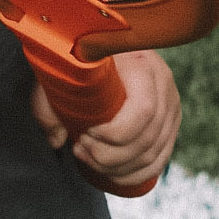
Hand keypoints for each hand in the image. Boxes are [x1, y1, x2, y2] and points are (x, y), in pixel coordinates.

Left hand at [32, 47, 181, 187]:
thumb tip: (56, 140)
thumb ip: (47, 103)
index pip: (143, 111)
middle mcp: (163, 84)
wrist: (100, 44)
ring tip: (88, 157)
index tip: (85, 133)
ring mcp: (170, 106)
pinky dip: (134, 175)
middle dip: (109, 156)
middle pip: (146, 139)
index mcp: (141, 64)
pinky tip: (109, 172)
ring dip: (117, 168)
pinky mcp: (169, 124)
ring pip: (152, 155)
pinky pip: (158, 161)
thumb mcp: (58, 70)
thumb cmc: (78, 58)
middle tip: (80, 148)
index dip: (114, 134)